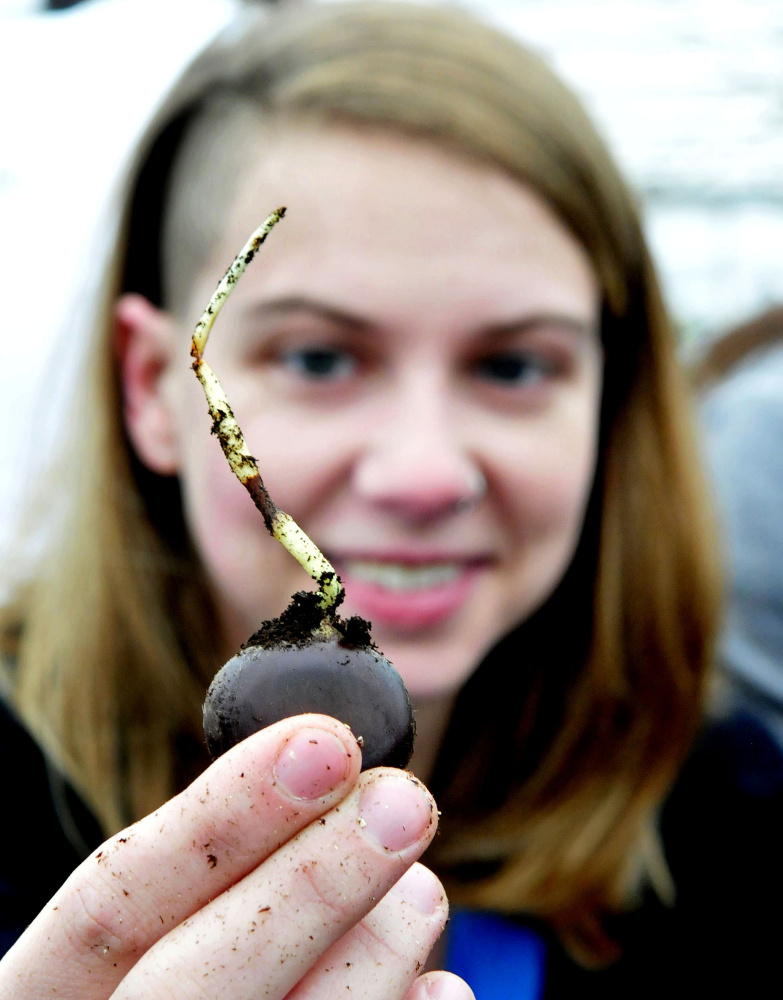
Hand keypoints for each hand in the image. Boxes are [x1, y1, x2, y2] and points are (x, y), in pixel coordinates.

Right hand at [0, 714, 473, 999]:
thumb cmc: (177, 964)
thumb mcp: (157, 911)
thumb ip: (220, 858)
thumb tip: (337, 772)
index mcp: (48, 990)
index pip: (114, 901)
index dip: (226, 814)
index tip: (327, 744)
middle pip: (194, 985)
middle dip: (312, 882)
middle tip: (403, 800)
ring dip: (375, 951)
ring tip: (419, 890)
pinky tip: (437, 986)